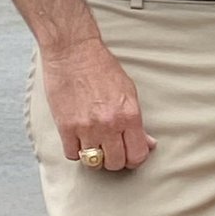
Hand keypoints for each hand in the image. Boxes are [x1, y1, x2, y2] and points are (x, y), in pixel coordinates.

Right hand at [41, 36, 156, 170]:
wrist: (74, 52)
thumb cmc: (102, 67)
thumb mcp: (129, 90)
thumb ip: (137, 121)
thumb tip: (148, 143)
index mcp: (129, 114)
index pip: (137, 155)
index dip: (134, 159)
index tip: (130, 155)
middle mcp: (109, 124)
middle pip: (115, 163)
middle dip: (115, 159)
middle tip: (111, 148)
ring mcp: (86, 128)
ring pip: (93, 162)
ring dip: (95, 156)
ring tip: (94, 142)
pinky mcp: (66, 128)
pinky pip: (72, 155)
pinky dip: (76, 150)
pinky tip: (79, 138)